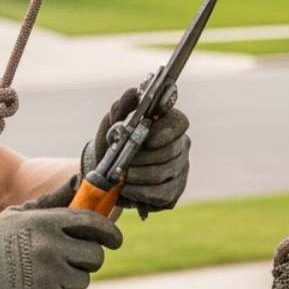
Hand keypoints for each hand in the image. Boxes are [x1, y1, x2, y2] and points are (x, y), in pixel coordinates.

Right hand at [0, 207, 121, 288]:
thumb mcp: (19, 215)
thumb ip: (52, 201)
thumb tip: (79, 181)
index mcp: (46, 222)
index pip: (92, 223)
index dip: (110, 232)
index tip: (115, 240)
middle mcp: (50, 247)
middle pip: (95, 256)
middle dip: (86, 260)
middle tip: (69, 261)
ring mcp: (50, 275)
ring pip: (82, 281)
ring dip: (69, 282)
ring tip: (44, 278)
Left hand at [82, 87, 190, 217]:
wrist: (107, 169)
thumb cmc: (114, 140)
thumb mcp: (113, 120)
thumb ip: (123, 104)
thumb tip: (135, 93)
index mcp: (169, 123)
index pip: (180, 123)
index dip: (164, 132)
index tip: (146, 139)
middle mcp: (181, 144)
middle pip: (171, 152)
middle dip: (142, 158)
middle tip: (124, 162)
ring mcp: (181, 168)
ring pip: (164, 174)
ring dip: (138, 177)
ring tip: (122, 177)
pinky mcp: (174, 190)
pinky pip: (163, 194)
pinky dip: (141, 193)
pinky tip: (128, 189)